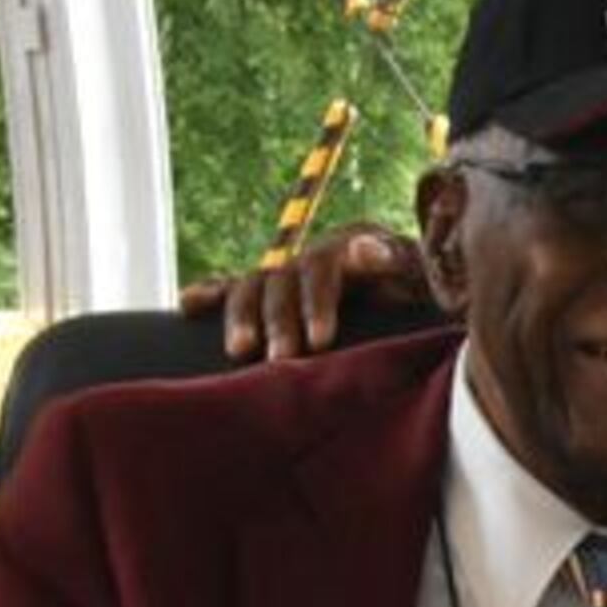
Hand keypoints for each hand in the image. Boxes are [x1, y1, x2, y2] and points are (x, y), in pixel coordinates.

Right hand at [180, 222, 430, 362]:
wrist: (415, 290)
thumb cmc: (419, 286)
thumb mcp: (417, 272)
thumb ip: (393, 260)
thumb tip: (363, 247)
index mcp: (347, 247)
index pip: (321, 269)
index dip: (317, 304)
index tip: (320, 340)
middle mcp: (311, 256)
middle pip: (282, 282)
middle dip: (278, 322)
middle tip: (279, 359)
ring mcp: (289, 273)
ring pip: (254, 288)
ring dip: (242, 317)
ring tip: (239, 351)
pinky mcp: (273, 291)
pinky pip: (236, 288)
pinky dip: (212, 292)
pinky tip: (187, 304)